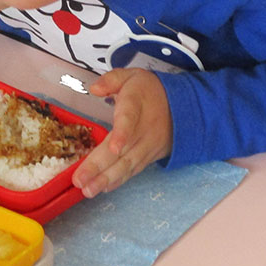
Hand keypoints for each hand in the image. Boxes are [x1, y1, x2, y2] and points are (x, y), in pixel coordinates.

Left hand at [72, 68, 172, 197]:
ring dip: (107, 179)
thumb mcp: (132, 75)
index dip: (122, 134)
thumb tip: (95, 88)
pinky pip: (133, 170)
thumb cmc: (150, 91)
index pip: (130, 120)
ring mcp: (147, 146)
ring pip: (127, 165)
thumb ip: (112, 79)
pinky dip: (118, 180)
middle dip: (100, 167)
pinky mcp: (149, 156)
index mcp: (136, 105)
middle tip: (81, 181)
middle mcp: (143, 130)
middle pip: (123, 151)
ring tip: (88, 190)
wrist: (184, 105)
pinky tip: (103, 188)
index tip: (114, 147)